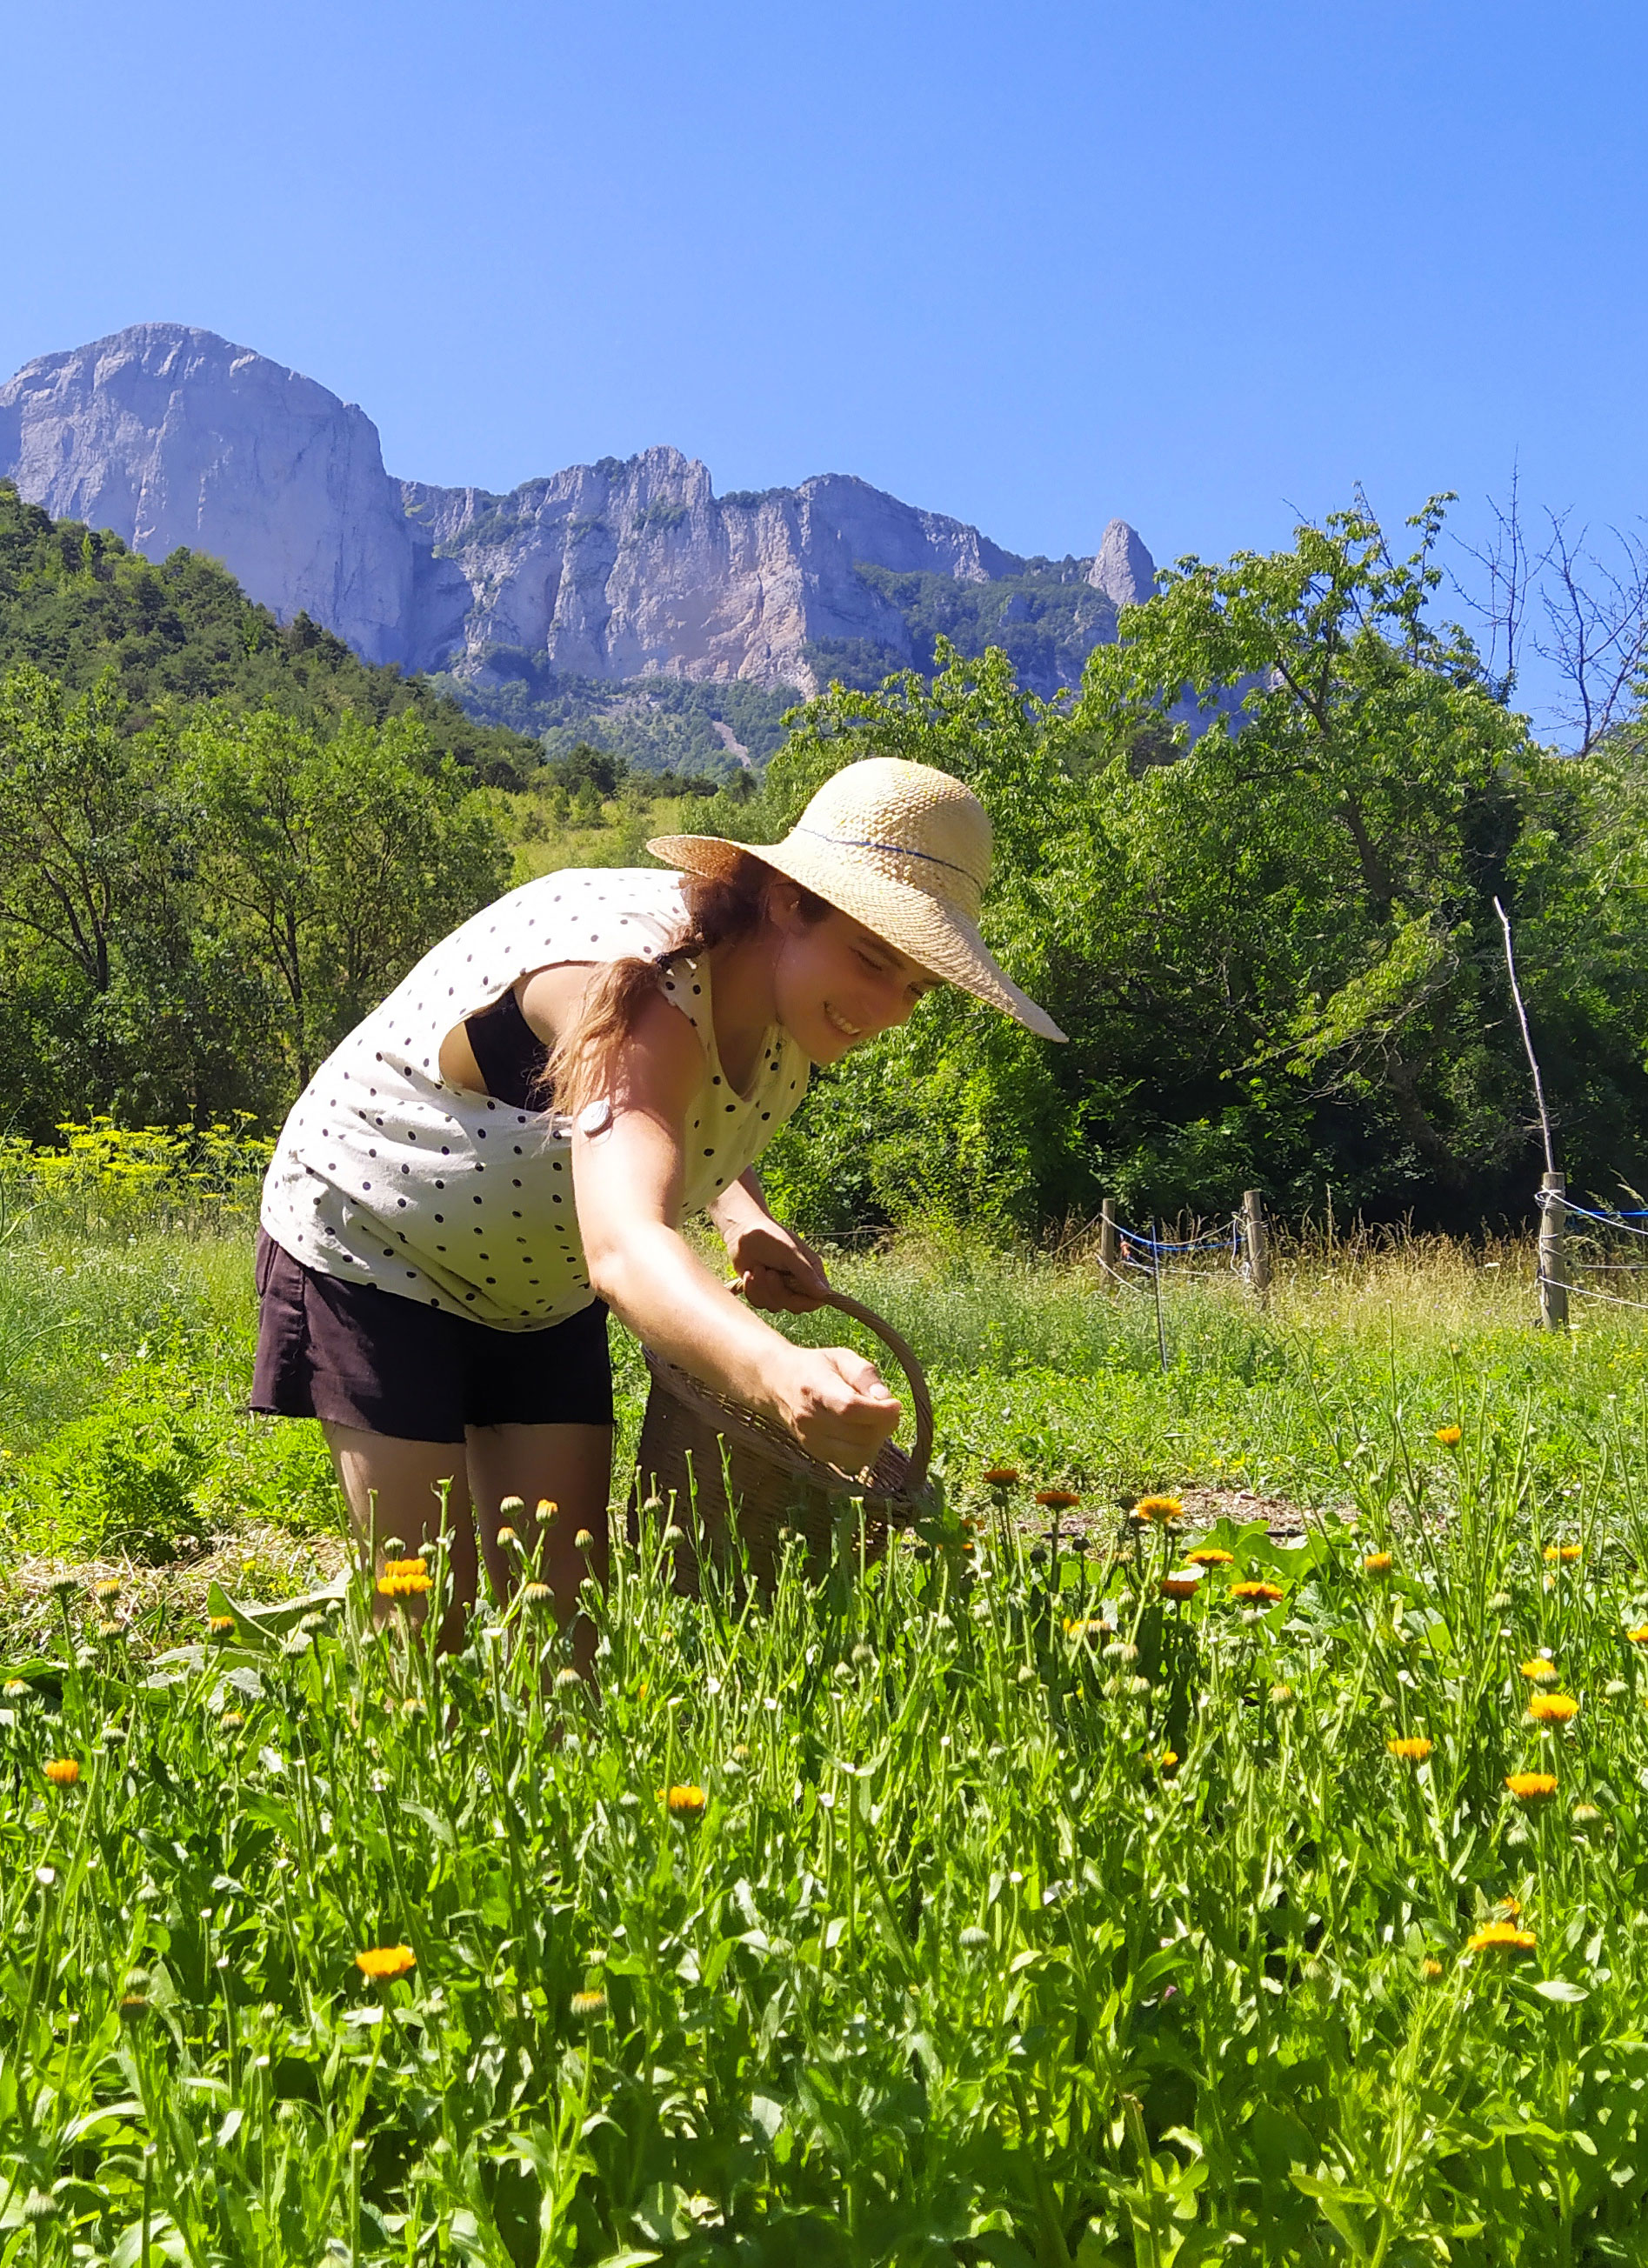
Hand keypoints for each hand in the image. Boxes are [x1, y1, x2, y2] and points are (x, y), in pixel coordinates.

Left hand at [725, 1220, 831, 1312]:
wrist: (742, 1232)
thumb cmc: (770, 1237)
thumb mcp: (790, 1253)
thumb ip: (807, 1273)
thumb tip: (824, 1294)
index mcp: (812, 1272)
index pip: (817, 1299)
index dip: (808, 1302)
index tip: (793, 1294)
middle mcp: (798, 1284)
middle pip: (795, 1307)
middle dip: (779, 1292)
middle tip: (770, 1273)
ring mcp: (780, 1289)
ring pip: (775, 1306)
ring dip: (763, 1288)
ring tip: (758, 1268)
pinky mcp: (763, 1292)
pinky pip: (759, 1303)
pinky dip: (752, 1289)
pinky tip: (749, 1273)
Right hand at [773, 1346, 901, 1471]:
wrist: (778, 1384)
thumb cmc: (816, 1367)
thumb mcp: (842, 1358)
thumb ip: (865, 1375)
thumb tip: (886, 1398)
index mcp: (815, 1389)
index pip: (850, 1408)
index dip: (880, 1411)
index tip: (895, 1404)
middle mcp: (810, 1419)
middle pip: (859, 1435)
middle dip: (884, 1425)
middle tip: (889, 1410)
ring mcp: (811, 1440)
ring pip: (857, 1455)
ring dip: (876, 1441)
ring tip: (877, 1422)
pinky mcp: (816, 1453)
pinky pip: (850, 1462)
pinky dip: (864, 1450)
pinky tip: (864, 1432)